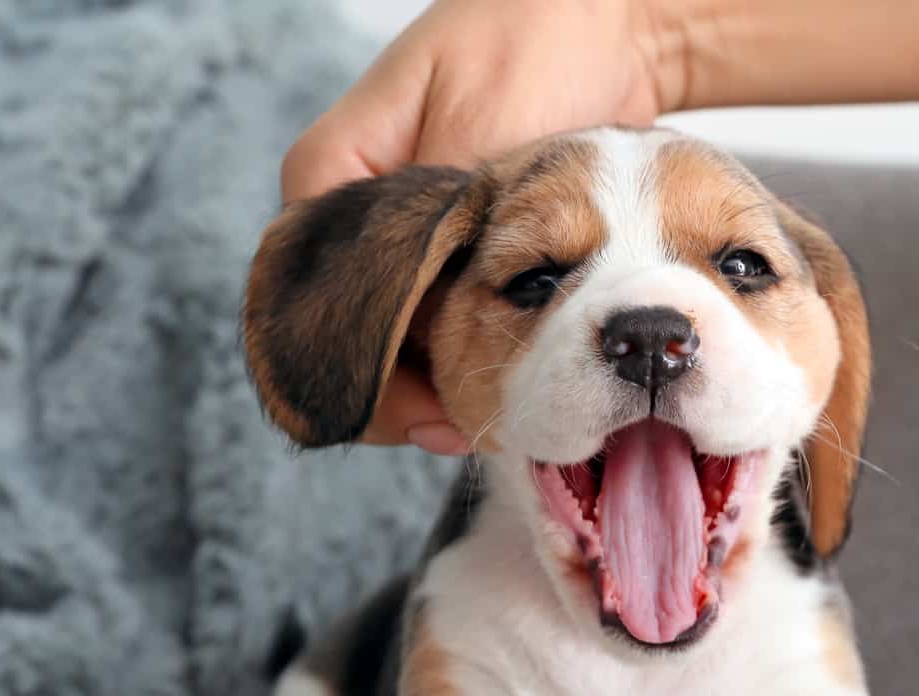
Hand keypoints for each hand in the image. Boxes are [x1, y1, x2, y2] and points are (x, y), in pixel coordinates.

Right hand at [280, 0, 681, 453]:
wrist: (609, 22)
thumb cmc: (530, 44)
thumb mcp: (472, 126)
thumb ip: (436, 224)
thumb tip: (416, 326)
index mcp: (339, 176)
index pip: (309, 300)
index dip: (357, 369)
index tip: (420, 410)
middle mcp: (366, 213)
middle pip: (350, 332)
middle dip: (401, 393)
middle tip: (461, 431)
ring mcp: (415, 234)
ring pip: (401, 337)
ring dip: (440, 386)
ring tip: (489, 424)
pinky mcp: (465, 248)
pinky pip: (451, 323)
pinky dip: (472, 361)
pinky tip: (507, 393)